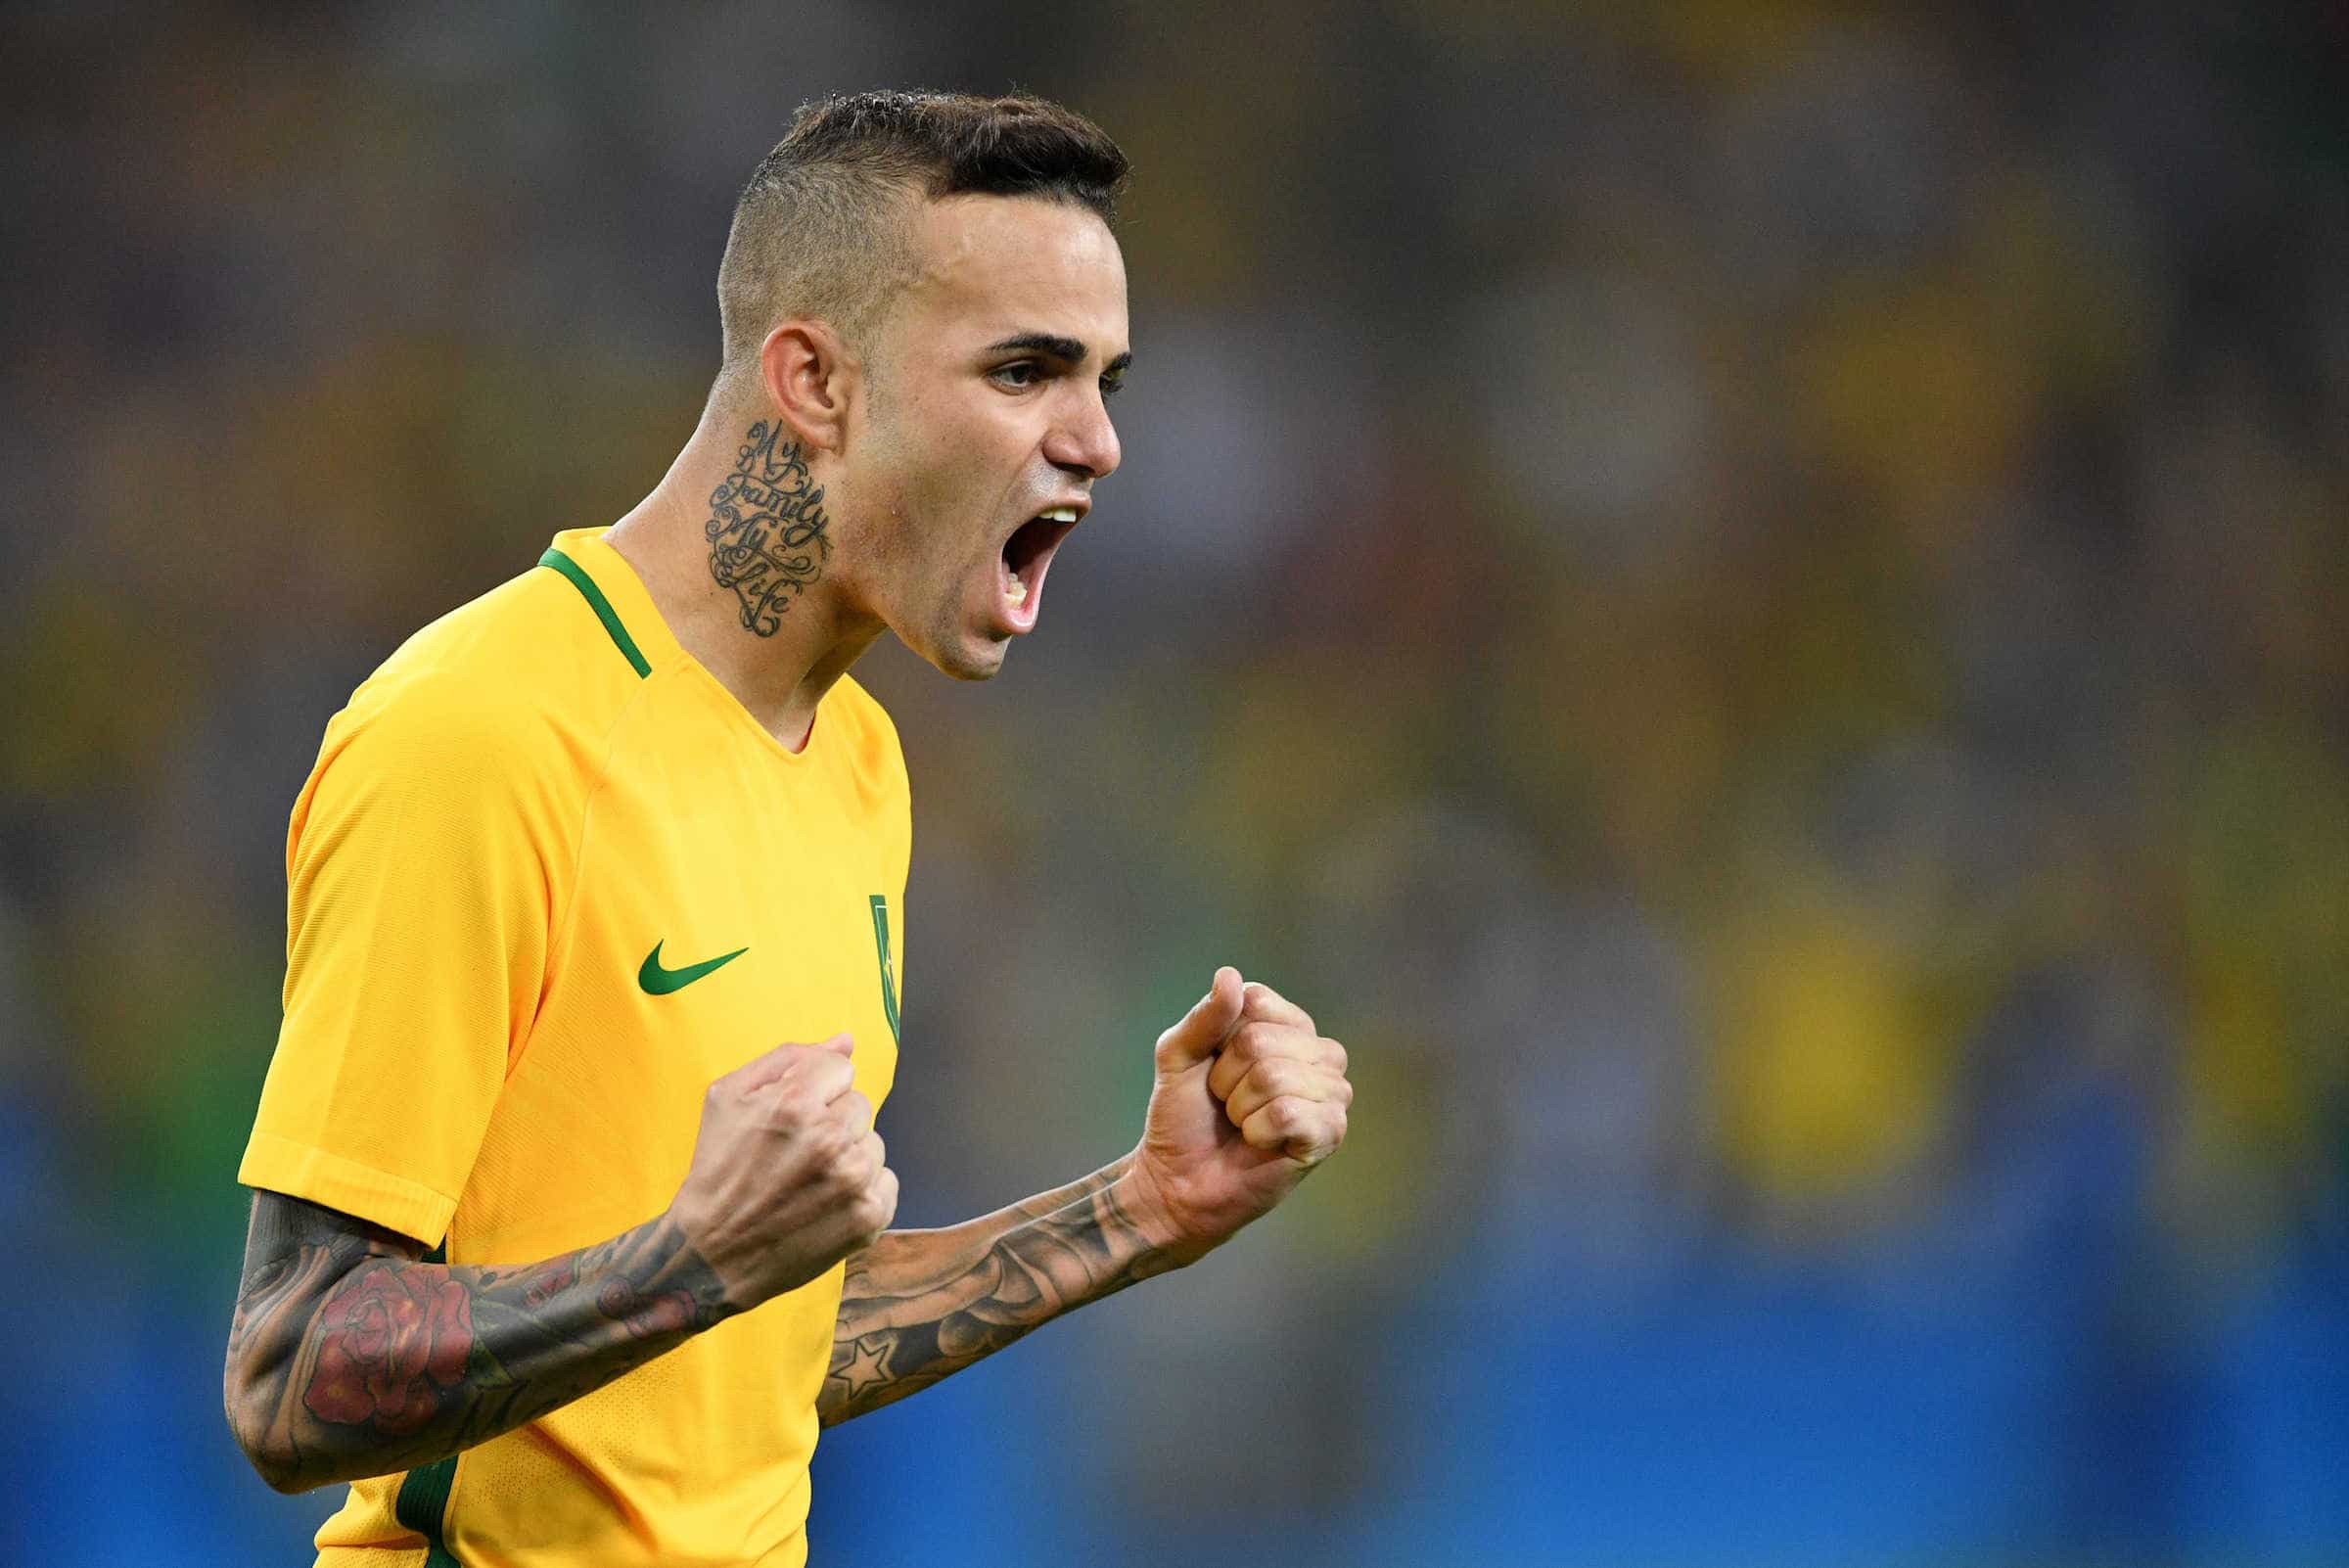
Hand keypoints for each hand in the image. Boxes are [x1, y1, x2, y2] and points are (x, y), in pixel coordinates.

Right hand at [668, 1033, 898, 1310]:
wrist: (711, 1254)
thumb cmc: (717, 1169)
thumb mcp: (728, 1097)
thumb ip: (788, 1058)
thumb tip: (845, 1040)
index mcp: (794, 1103)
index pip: (840, 1068)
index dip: (814, 1091)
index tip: (791, 1118)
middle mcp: (829, 1139)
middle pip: (859, 1105)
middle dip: (831, 1122)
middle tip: (794, 1155)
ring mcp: (853, 1180)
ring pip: (873, 1143)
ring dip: (848, 1157)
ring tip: (808, 1182)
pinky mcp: (868, 1217)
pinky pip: (886, 1181)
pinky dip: (863, 1191)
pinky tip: (827, 1204)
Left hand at [1123, 968, 1351, 1254]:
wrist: (1179, 1181)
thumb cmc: (1184, 1117)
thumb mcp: (1178, 1056)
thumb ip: (1204, 1018)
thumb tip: (1231, 975)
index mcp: (1285, 1025)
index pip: (1255, 1000)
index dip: (1219, 1037)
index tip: (1214, 1067)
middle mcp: (1317, 1052)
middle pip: (1260, 1040)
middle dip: (1227, 1078)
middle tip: (1226, 1104)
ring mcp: (1330, 1092)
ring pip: (1275, 1076)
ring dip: (1240, 1107)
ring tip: (1242, 1124)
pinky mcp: (1330, 1132)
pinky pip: (1288, 1113)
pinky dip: (1258, 1131)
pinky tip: (1260, 1143)